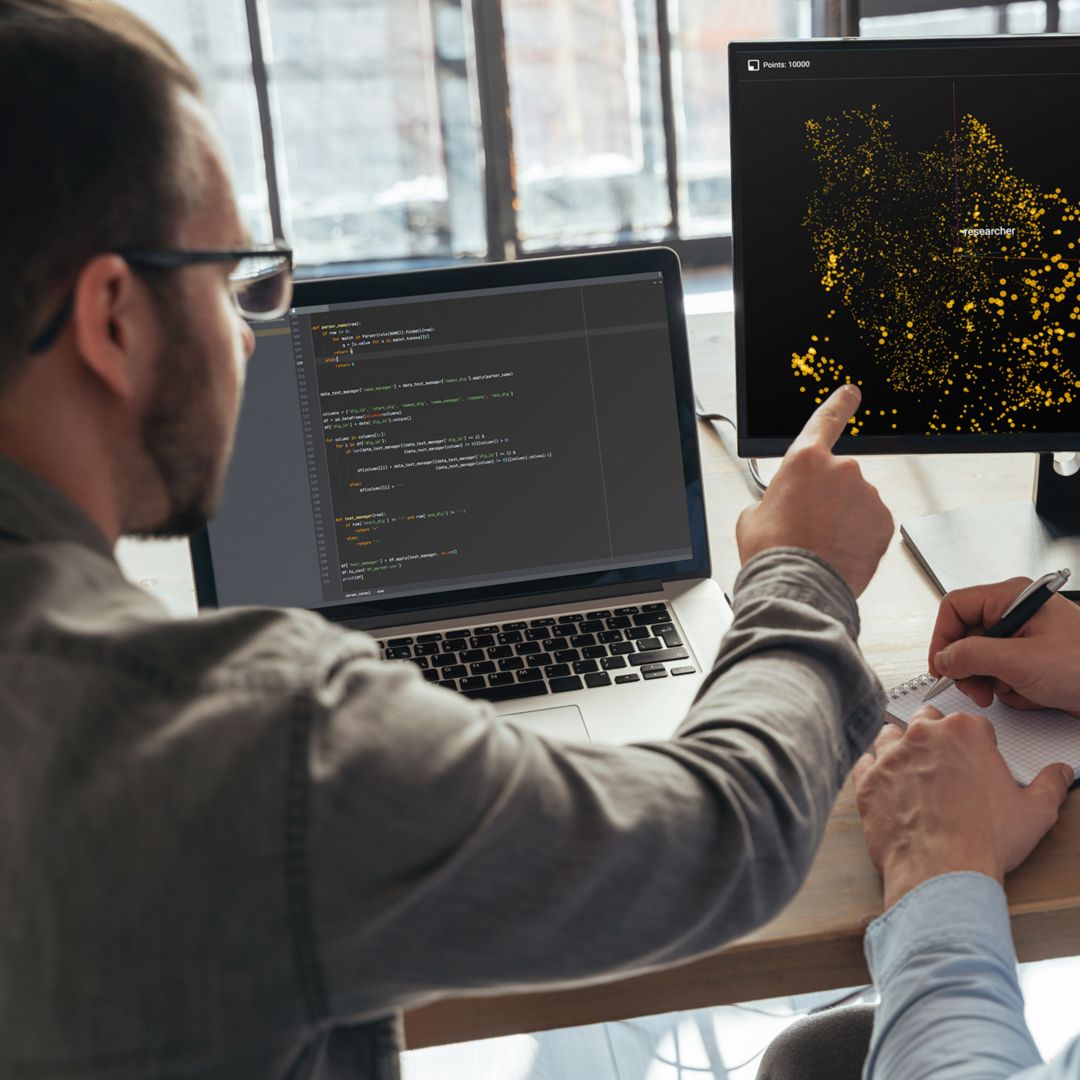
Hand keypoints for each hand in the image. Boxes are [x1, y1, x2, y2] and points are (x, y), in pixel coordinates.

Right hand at [736, 384, 892, 596]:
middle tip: (807, 525)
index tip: (851, 393)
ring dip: (842, 518)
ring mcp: (867, 495)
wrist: (799, 587)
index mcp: (804, 460)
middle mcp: (841, 469)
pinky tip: (839, 550)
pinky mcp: (883, 521)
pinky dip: (858, 535)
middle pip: (836, 476)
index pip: (827, 419)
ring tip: (821, 544)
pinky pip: (871, 522)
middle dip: (826, 497)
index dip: (840, 403)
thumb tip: (782, 504)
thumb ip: (774, 497)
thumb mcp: (753, 516)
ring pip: (855, 501)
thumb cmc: (774, 552)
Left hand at [853, 708, 1071, 908]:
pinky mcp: (867, 780)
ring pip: (890, 735)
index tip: (977, 761)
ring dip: (900, 748)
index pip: (972, 724)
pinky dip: (873, 771)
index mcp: (964, 732)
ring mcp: (890, 755)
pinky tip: (886, 786)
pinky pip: (864, 763)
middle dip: (935, 735)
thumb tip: (1061, 772)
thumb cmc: (986, 840)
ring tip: (913, 772)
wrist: (942, 871)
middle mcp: (922, 735)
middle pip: (927, 719)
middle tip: (944, 763)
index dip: (977, 744)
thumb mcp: (1034, 812)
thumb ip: (1050, 785)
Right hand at [929, 578, 1079, 715]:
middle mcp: (1015, 614)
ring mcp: (1024, 639)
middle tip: (977, 689)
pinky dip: (1012, 691)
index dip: (942, 637)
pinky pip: (1002, 675)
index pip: (955, 607)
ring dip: (993, 683)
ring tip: (1016, 691)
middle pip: (965, 637)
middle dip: (970, 668)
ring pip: (981, 661)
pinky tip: (1034, 695)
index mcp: (1011, 598)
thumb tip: (943, 659)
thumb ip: (972, 656)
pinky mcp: (1032, 662)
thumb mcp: (1020, 661)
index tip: (941, 666)